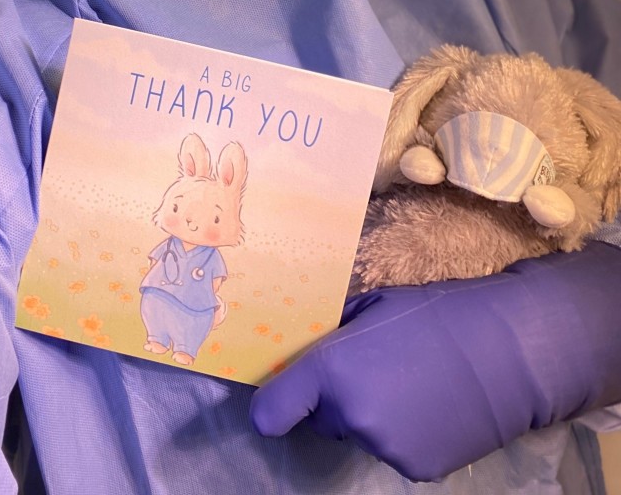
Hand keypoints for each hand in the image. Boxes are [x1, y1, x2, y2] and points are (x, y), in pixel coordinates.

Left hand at [251, 241, 620, 481]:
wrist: (505, 351)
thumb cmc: (435, 315)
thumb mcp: (372, 305)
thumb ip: (334, 334)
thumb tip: (307, 347)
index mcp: (331, 370)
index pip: (270, 413)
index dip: (274, 405)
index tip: (285, 397)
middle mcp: (349, 414)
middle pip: (320, 419)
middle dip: (335, 400)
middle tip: (373, 371)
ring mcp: (383, 447)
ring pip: (359, 434)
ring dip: (371, 416)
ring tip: (410, 386)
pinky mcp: (415, 469)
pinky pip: (393, 450)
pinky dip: (404, 435)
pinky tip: (430, 408)